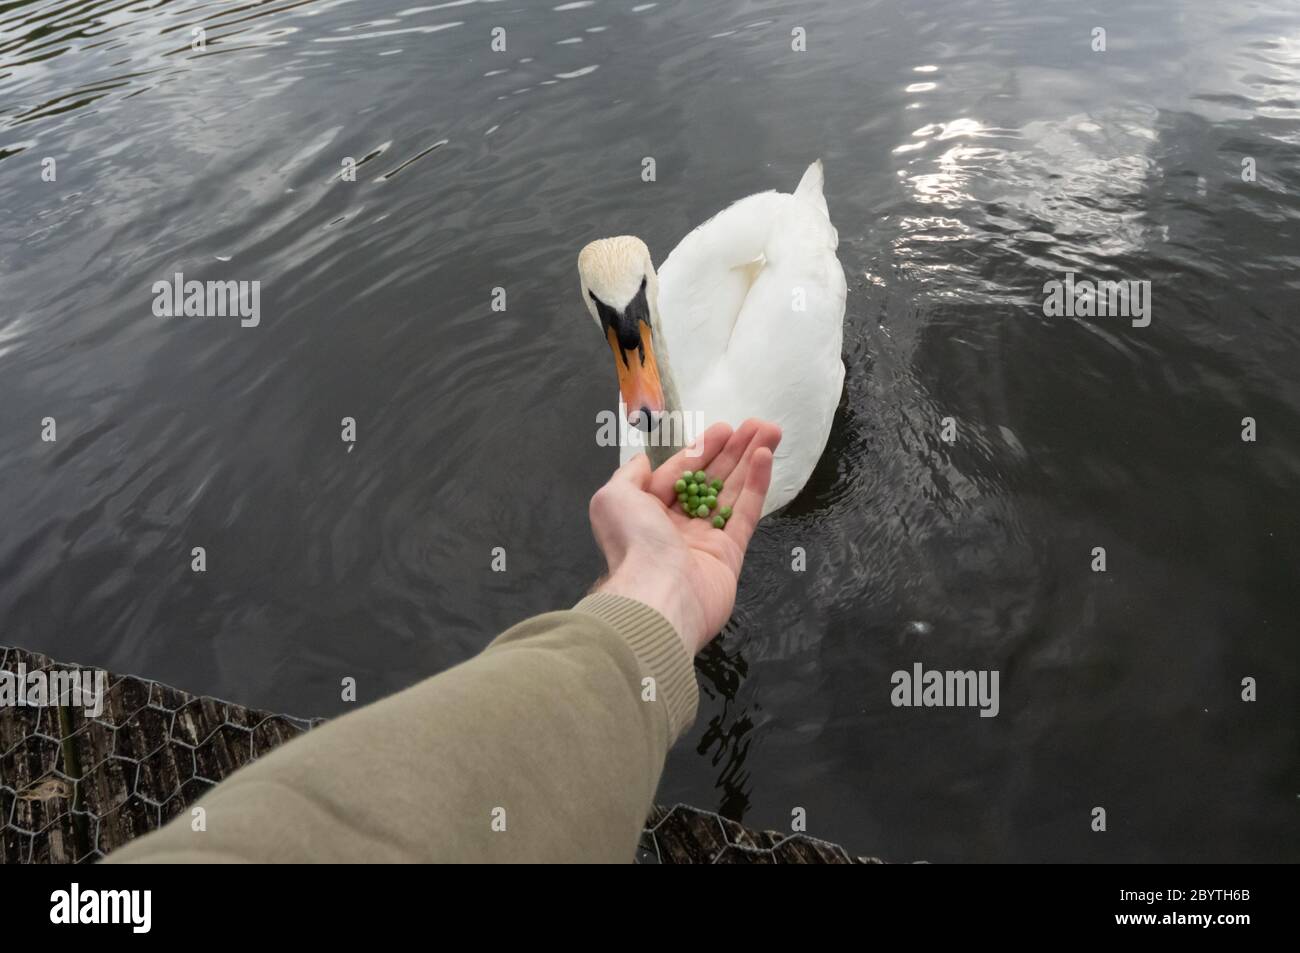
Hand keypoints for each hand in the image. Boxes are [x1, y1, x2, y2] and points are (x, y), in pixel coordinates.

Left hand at [587, 419, 782, 654]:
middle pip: (711, 480)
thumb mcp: (613, 498)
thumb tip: (643, 463)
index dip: (702, 449)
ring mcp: (706, 540)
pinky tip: (766, 457)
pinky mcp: (731, 555)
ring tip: (770, 432)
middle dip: (733, 450)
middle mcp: (676, 526)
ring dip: (751, 460)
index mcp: (648, 512)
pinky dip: (757, 485)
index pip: (680, 473)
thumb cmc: (634, 541)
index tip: (724, 428)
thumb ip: (629, 476)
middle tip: (757, 425)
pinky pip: (746, 513)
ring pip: (732, 493)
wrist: (658, 595)